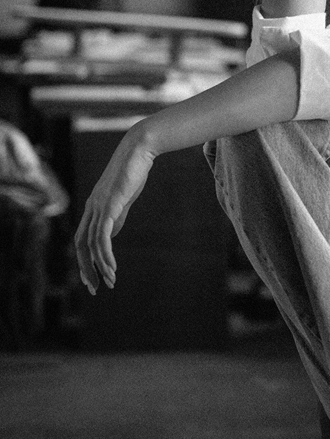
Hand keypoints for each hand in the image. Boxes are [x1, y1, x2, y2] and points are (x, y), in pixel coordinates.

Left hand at [73, 127, 155, 293]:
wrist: (139, 149)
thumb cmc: (134, 171)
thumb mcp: (123, 199)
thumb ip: (116, 217)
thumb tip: (111, 236)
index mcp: (93, 207)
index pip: (82, 239)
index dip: (86, 260)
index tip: (94, 278)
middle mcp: (91, 208)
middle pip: (81, 245)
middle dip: (86, 269)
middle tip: (94, 288)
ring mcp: (99, 206)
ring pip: (91, 244)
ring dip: (99, 266)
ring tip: (110, 281)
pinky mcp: (109, 205)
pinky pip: (102, 235)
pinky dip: (105, 254)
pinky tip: (112, 267)